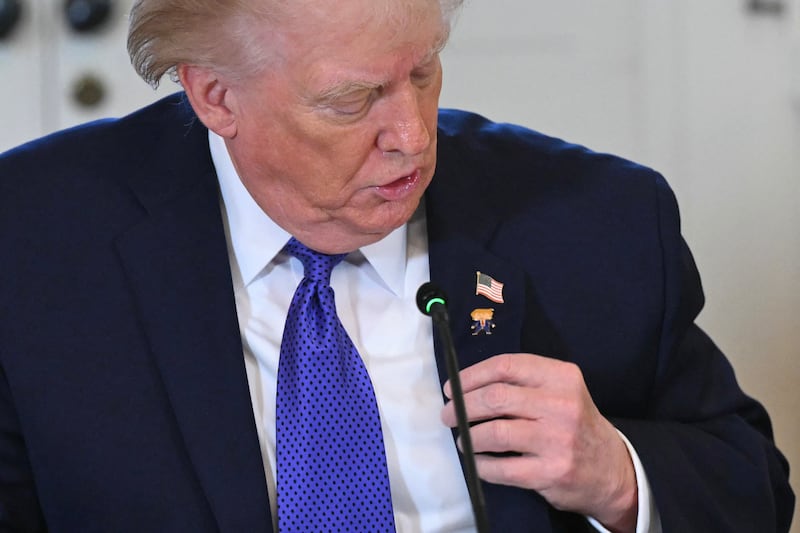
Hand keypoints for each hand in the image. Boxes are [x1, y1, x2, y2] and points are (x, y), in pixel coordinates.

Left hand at [440, 353, 637, 532]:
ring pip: (495, 432)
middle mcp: (562, 405)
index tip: (452, 388)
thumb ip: (522, 383)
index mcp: (562, 376)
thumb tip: (466, 386)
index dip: (471, 376)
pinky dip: (482, 465)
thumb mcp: (560, 391)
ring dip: (469, 437)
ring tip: (463, 439)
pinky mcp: (552, 472)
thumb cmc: (573, 424)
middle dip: (463, 406)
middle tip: (448, 415)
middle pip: (496, 398)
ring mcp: (558, 440)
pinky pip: (502, 468)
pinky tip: (478, 461)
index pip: (506, 366)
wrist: (612, 469)